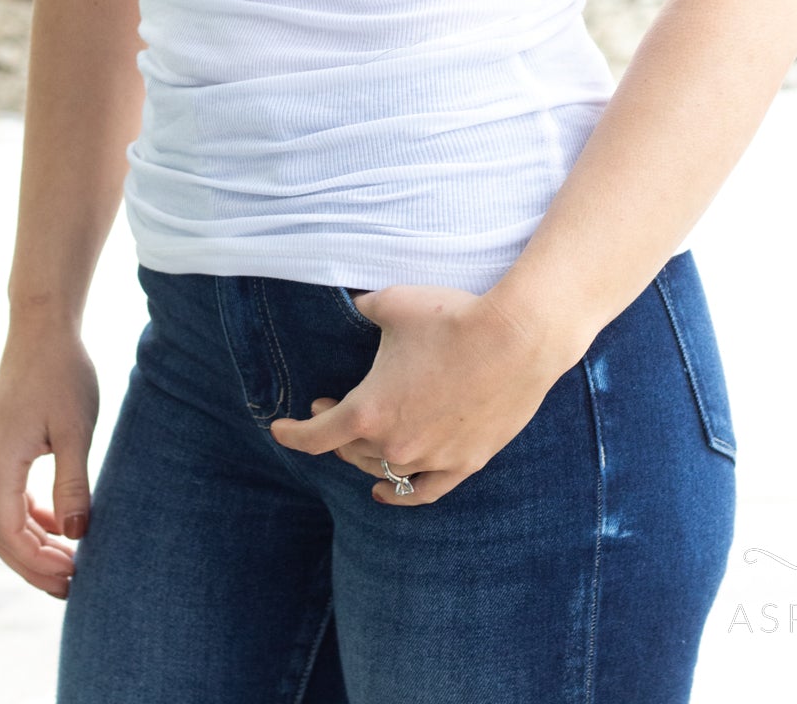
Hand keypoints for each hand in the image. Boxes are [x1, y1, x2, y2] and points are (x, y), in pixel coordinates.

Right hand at [0, 326, 99, 597]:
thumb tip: (75, 534)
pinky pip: (8, 497)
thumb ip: (72, 484)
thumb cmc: (62, 373)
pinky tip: (59, 523)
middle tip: (72, 584)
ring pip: (1, 519)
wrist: (42, 325)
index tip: (74, 577)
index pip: (9, 536)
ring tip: (69, 561)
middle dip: (33, 564)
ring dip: (31, 544)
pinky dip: (30, 518)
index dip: (38, 564)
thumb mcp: (74, 430)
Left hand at [269, 285, 560, 506]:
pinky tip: (387, 492)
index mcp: (370, 411)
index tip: (278, 429)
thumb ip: (364, 308)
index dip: (292, 434)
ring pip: (386, 470)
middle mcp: (397, 444)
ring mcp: (433, 458)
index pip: (316, 437)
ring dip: (366, 456)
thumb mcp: (393, 303)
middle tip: (330, 409)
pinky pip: (425, 491)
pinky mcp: (466, 462)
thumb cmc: (453, 317)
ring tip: (359, 441)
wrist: (518, 337)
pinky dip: (401, 493)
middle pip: (351, 452)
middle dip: (334, 432)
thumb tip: (352, 304)